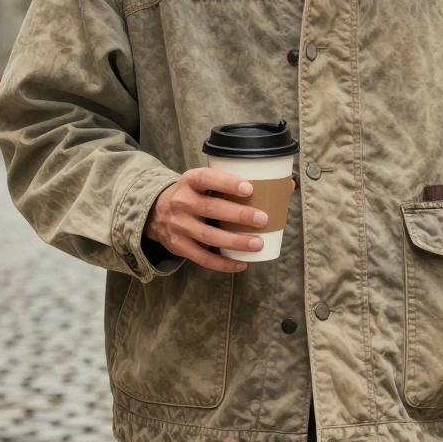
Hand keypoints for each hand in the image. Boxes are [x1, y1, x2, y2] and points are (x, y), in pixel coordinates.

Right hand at [144, 168, 278, 272]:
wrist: (156, 213)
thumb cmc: (193, 195)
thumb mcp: (204, 182)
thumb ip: (236, 183)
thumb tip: (286, 185)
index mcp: (190, 181)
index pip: (206, 179)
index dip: (227, 182)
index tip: (249, 187)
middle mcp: (182, 202)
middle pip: (210, 208)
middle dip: (238, 215)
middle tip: (262, 219)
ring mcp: (179, 226)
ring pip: (209, 236)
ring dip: (235, 241)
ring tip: (258, 243)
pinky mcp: (180, 246)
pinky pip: (203, 258)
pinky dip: (224, 263)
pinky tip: (242, 263)